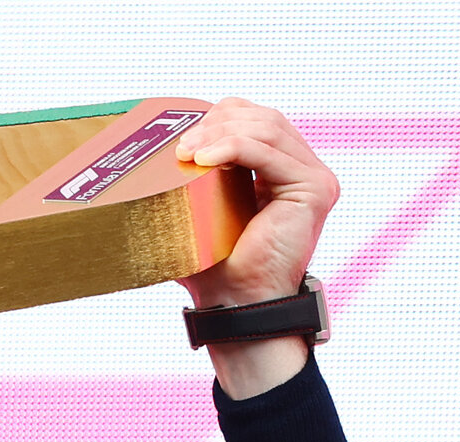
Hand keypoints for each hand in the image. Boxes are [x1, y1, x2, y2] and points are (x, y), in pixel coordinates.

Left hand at [172, 100, 340, 397]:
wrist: (236, 305)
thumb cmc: (216, 267)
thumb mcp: (199, 212)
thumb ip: (189, 180)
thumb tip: (145, 161)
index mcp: (281, 170)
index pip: (254, 120)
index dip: (219, 117)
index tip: (182, 138)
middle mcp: (303, 169)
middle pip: (262, 117)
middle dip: (217, 122)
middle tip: (180, 145)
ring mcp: (313, 178)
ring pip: (266, 127)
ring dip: (220, 133)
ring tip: (187, 152)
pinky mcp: (314, 189)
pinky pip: (268, 152)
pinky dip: (233, 148)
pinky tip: (204, 160)